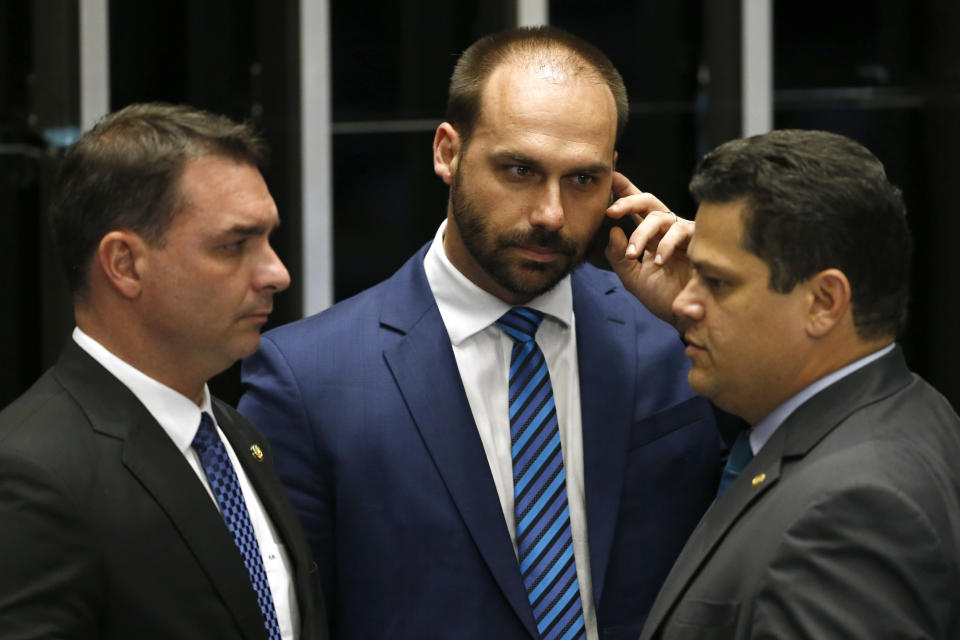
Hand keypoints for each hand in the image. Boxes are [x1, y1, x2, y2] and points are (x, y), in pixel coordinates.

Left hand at [604, 171, 692, 326]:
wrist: (685, 317)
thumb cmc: (662, 297)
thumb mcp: (632, 277)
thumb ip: (617, 256)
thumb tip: (613, 230)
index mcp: (651, 236)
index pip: (636, 208)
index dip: (625, 190)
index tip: (611, 176)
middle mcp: (667, 230)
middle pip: (649, 201)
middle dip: (628, 200)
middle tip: (610, 210)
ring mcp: (683, 233)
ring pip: (660, 217)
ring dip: (641, 234)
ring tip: (632, 254)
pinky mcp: (699, 241)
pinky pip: (680, 232)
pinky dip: (666, 246)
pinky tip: (659, 261)